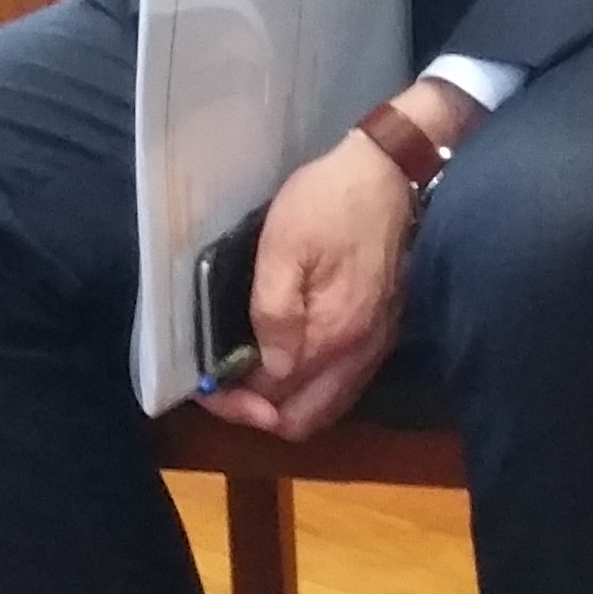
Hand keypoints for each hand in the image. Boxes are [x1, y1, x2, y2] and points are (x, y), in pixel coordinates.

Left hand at [193, 134, 416, 438]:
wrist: (389, 172)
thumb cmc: (329, 203)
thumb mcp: (284, 246)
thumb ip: (274, 312)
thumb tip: (269, 369)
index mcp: (331, 337)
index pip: (272, 400)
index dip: (232, 398)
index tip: (203, 382)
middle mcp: (357, 356)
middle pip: (301, 421)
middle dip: (256, 413)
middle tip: (224, 386)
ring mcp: (375, 348)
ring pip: (324, 408)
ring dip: (284, 405)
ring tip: (248, 375)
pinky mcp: (383, 334)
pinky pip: (342, 385)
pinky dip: (310, 389)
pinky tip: (288, 359)